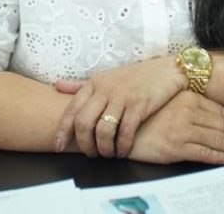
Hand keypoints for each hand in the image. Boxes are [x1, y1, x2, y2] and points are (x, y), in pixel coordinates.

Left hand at [53, 56, 186, 157]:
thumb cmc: (134, 76)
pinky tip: (124, 150)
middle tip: (91, 154)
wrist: (166, 70)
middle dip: (85, 144)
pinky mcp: (139, 105)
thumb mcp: (105, 77)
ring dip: (104, 148)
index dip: (62, 131)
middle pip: (84, 123)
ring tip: (108, 154)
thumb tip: (57, 86)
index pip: (71, 110)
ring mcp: (122, 97)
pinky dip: (122, 146)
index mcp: (94, 84)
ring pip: (103, 130)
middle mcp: (105, 90)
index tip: (58, 146)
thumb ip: (80, 85)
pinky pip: (125, 132)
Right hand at [128, 90, 223, 164]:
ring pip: (219, 139)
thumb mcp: (169, 103)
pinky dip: (220, 157)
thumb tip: (212, 117)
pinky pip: (204, 152)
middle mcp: (188, 111)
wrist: (118, 124)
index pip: (222, 112)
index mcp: (188, 97)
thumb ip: (190, 106)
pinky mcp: (175, 146)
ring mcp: (182, 128)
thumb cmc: (144, 114)